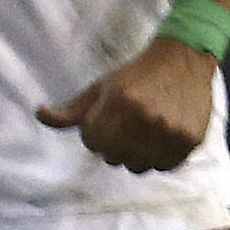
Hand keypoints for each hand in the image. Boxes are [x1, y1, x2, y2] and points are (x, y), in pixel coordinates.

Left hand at [39, 38, 217, 172]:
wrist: (183, 61)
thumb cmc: (135, 76)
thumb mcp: (100, 88)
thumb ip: (70, 110)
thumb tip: (39, 115)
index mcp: (118, 102)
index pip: (92, 142)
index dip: (95, 134)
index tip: (106, 120)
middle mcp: (144, 117)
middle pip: (113, 157)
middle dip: (114, 145)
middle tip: (126, 126)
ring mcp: (169, 130)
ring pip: (137, 167)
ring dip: (135, 155)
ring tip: (142, 133)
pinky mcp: (189, 139)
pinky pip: (163, 167)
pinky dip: (158, 158)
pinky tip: (160, 137)